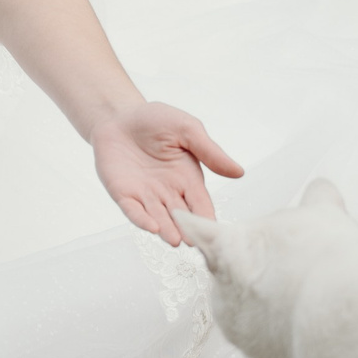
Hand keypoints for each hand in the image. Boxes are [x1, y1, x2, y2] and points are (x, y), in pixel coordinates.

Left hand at [90, 101, 242, 245]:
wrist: (119, 116)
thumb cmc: (156, 120)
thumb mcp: (187, 129)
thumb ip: (210, 152)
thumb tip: (238, 172)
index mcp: (188, 179)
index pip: (201, 204)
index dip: (206, 218)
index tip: (214, 233)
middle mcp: (168, 192)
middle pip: (180, 217)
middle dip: (187, 229)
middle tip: (195, 242)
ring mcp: (146, 196)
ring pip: (159, 218)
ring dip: (167, 230)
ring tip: (176, 240)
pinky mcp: (124, 194)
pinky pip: (133, 211)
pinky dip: (142, 220)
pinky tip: (152, 227)